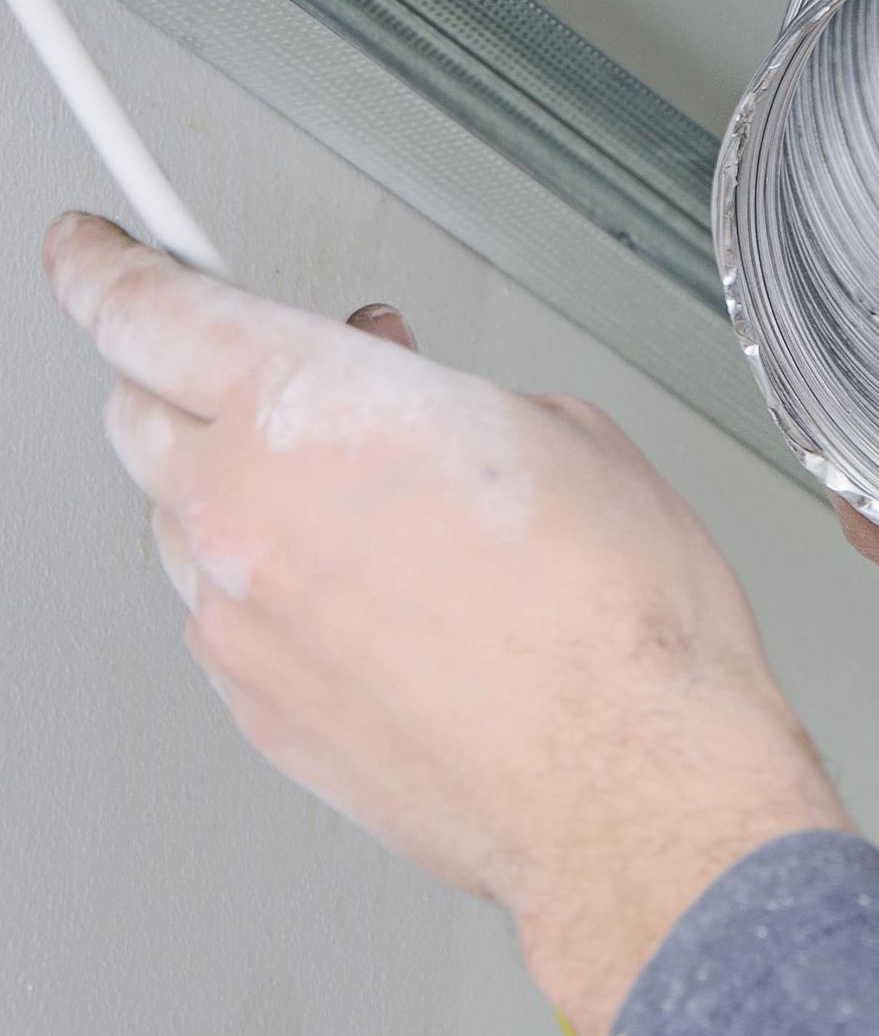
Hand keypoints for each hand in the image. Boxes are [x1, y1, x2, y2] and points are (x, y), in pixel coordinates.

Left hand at [43, 213, 846, 1035]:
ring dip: (237, 487)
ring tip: (357, 499)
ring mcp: (239, 623)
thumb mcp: (560, 428)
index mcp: (306, 408)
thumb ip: (441, 397)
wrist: (629, 783)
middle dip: (186, 377)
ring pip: (180, 522)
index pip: (144, 312)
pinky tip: (372, 597)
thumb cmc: (615, 620)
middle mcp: (243, 512)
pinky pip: (226, 618)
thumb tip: (418, 408)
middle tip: (262, 370)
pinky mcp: (257, 713)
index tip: (92, 252)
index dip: (103, 268)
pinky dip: (272, 587)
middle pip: (138, 413)